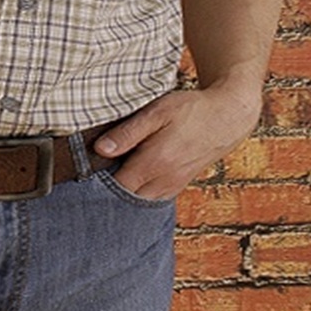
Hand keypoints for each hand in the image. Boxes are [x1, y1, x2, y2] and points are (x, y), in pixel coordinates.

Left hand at [93, 84, 262, 200]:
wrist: (227, 117)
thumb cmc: (190, 110)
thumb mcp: (157, 112)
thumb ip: (128, 132)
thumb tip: (100, 149)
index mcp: (155, 162)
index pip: (116, 186)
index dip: (97, 180)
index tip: (83, 170)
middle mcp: (164, 180)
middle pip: (125, 197)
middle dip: (107, 189)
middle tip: (93, 172)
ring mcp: (173, 185)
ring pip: (139, 200)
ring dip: (124, 191)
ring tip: (110, 173)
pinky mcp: (179, 185)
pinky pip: (153, 197)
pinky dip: (139, 191)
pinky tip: (131, 176)